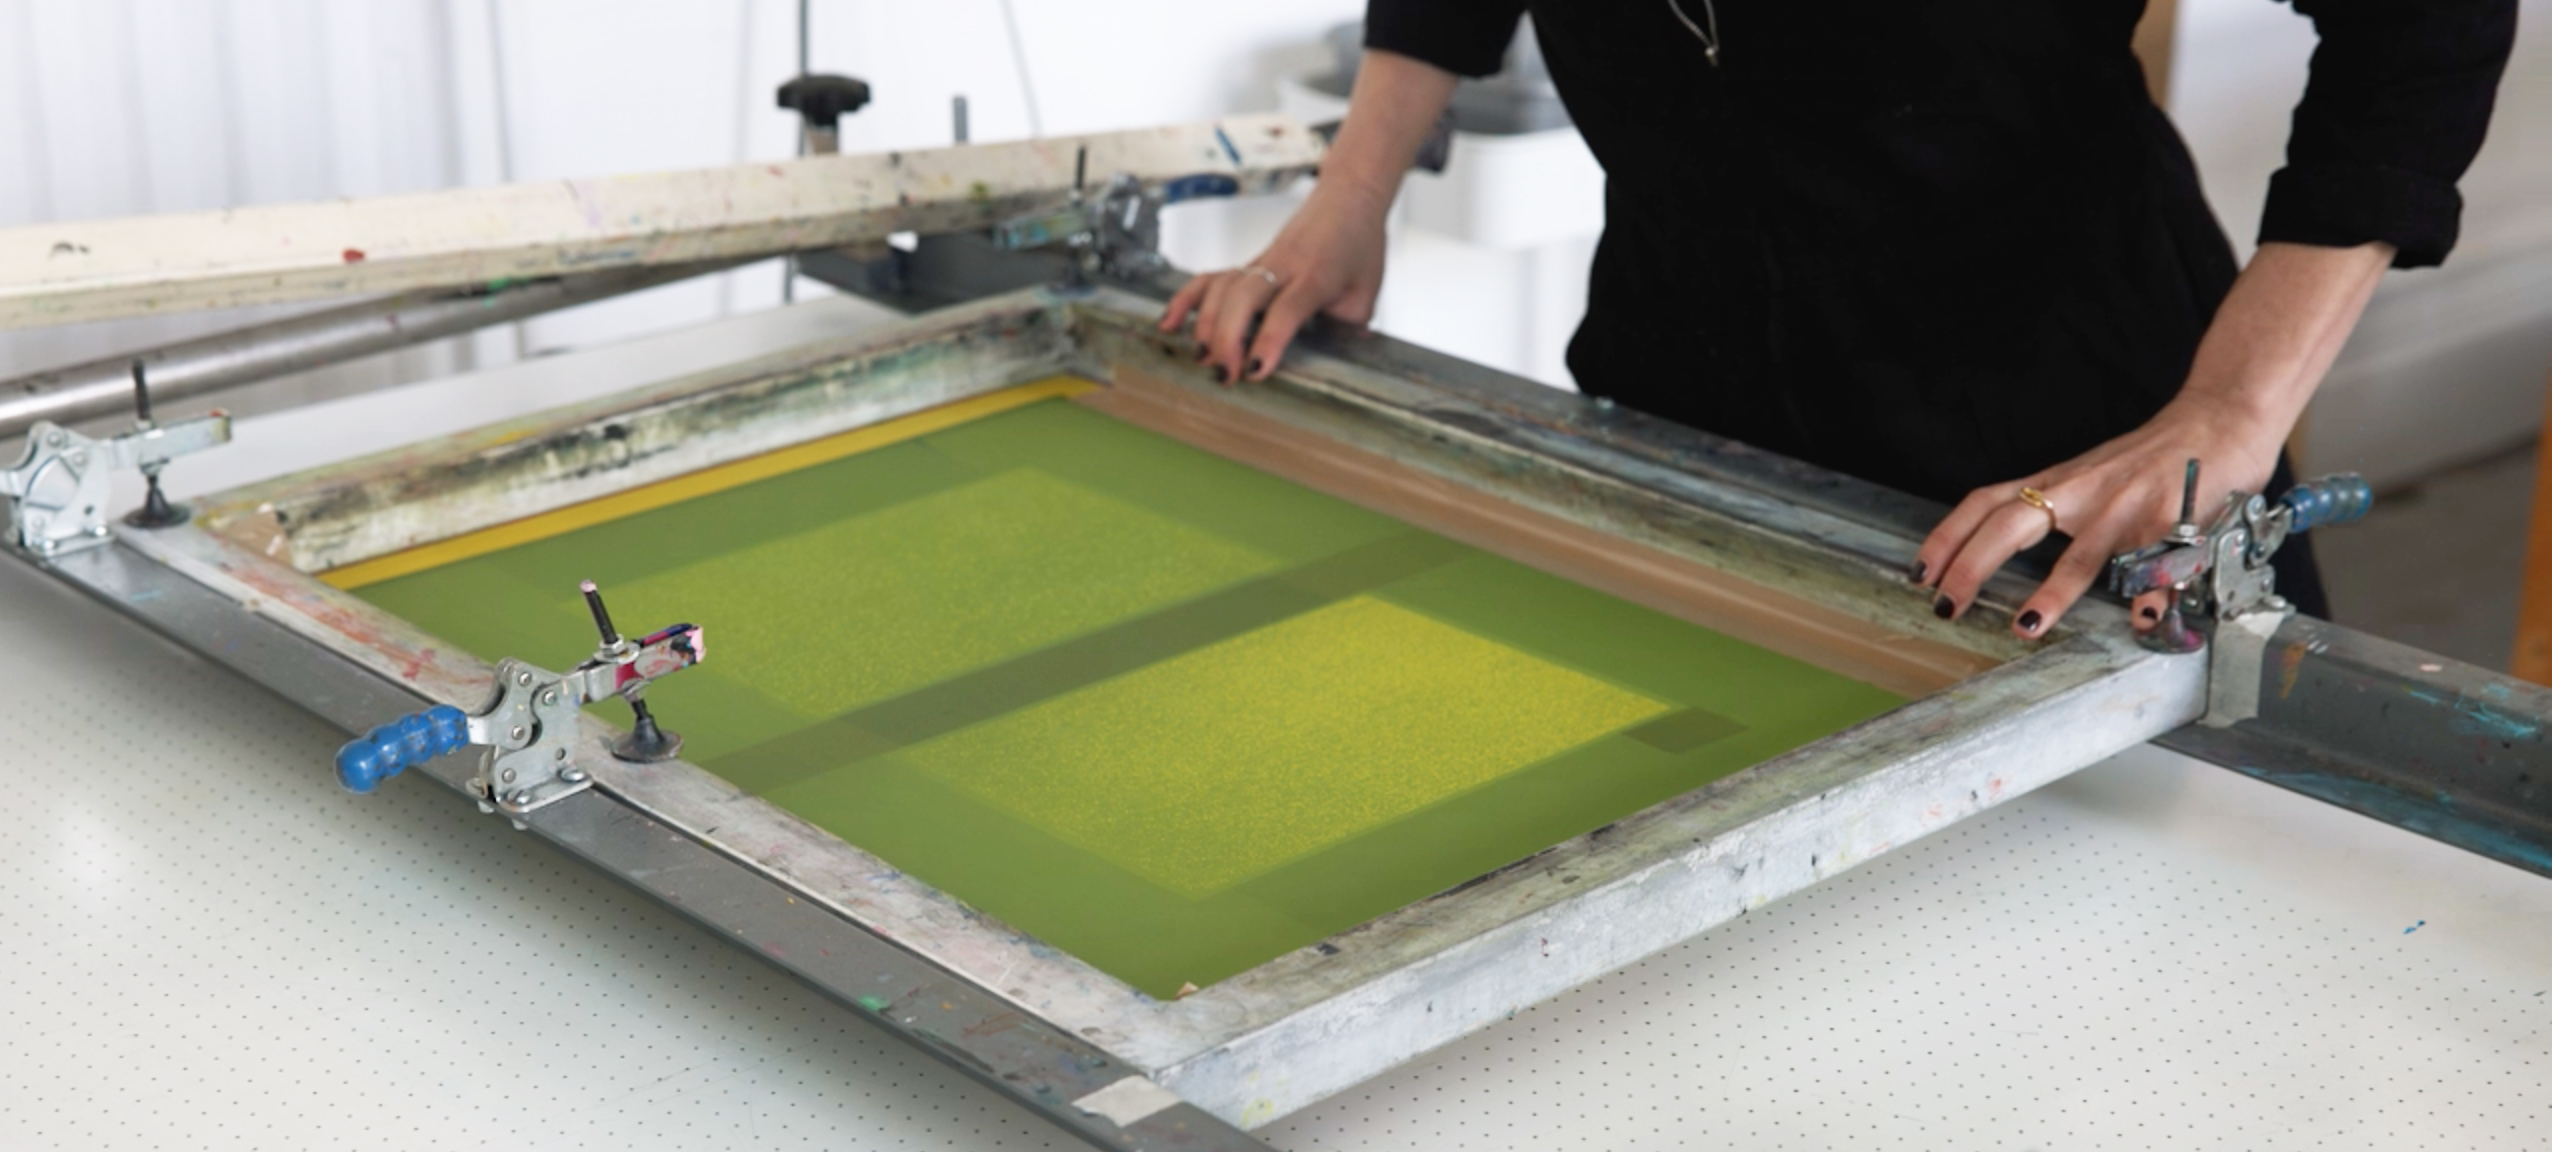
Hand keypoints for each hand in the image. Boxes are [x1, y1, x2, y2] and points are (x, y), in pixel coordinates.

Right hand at [1157, 181, 1389, 382]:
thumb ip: (1348, 331)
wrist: (1348, 197)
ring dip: (1206, 324)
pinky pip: (1211, 278)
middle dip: (1227, 338)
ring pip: (1222, 287)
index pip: (1287, 309)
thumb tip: (1335, 368)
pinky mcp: (1248, 262)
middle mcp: (1283, 265)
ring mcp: (1261, 262)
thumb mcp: (1367, 294)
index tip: (1255, 370)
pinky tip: (1169, 324)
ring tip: (1202, 359)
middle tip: (1224, 374)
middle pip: (1243, 297)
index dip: (1268, 340)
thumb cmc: (1358, 245)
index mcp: (1317, 275)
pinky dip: (1186, 299)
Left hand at [1915, 239, 2392, 639]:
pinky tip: (2143, 620)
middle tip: (1947, 606)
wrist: (2220, 416)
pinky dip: (2152, 591)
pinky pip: (2159, 560)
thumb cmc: (2150, 459)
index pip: (1985, 502)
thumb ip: (2052, 510)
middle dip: (1973, 564)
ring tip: (2026, 625)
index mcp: (2058, 483)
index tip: (1920, 573)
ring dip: (2053, 590)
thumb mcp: (2087, 478)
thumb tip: (1999, 550)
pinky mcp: (2173, 515)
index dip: (1948, 536)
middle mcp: (2083, 491)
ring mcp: (2127, 504)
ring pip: (2083, 549)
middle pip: (2012, 522)